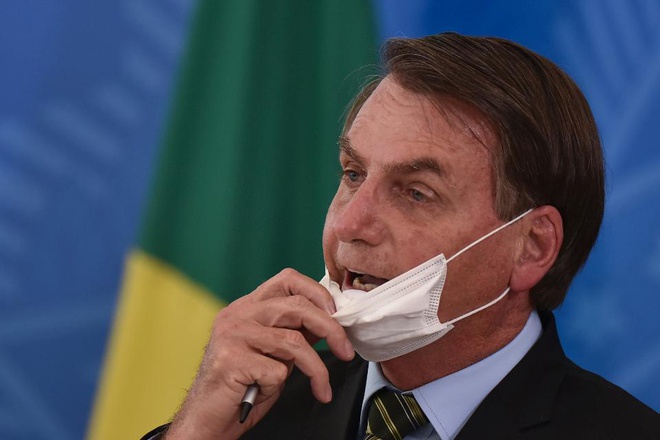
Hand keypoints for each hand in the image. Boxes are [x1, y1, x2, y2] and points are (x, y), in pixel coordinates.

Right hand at [164, 269, 354, 439]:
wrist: (208, 419)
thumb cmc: (242, 386)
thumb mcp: (273, 352)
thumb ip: (294, 332)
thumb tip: (330, 321)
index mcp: (247, 306)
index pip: (288, 280)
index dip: (318, 293)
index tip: (337, 315)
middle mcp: (238, 314)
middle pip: (297, 306)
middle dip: (331, 329)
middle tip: (346, 351)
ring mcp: (232, 334)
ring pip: (294, 341)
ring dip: (316, 368)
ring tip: (321, 386)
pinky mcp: (231, 359)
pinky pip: (277, 370)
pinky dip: (280, 384)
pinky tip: (266, 391)